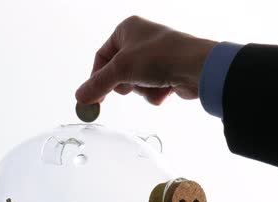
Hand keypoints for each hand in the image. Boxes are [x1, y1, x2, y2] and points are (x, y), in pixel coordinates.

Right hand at [75, 16, 216, 105]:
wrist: (196, 67)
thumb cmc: (160, 56)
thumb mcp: (121, 69)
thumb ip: (98, 84)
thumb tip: (80, 97)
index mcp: (127, 29)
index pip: (102, 56)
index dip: (97, 77)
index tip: (91, 97)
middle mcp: (141, 41)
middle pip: (118, 72)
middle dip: (125, 83)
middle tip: (130, 84)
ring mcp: (155, 58)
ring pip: (135, 84)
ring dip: (142, 89)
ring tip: (154, 82)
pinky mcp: (167, 74)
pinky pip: (151, 90)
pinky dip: (155, 93)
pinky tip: (167, 87)